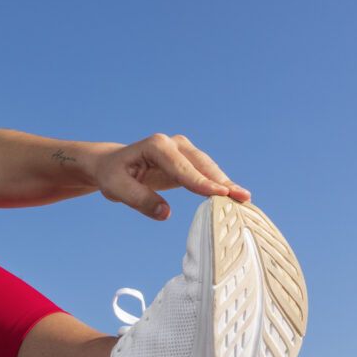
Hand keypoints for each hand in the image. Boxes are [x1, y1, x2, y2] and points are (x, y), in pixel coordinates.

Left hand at [94, 133, 250, 219]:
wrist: (111, 165)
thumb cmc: (113, 176)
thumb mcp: (116, 189)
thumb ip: (139, 199)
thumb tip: (166, 213)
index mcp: (156, 147)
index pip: (182, 167)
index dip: (200, 182)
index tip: (219, 194)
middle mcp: (172, 144)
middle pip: (201, 164)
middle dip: (221, 181)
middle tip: (241, 197)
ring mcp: (182, 151)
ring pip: (208, 167)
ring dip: (225, 183)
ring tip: (244, 199)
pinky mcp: (187, 161)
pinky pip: (206, 173)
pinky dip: (220, 184)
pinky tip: (234, 196)